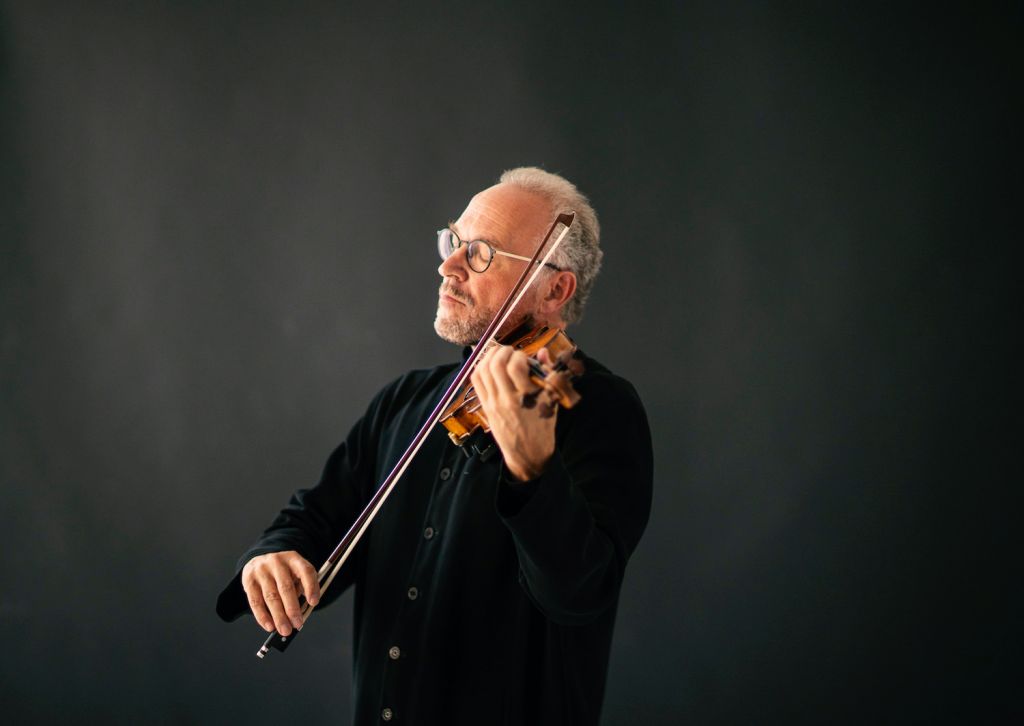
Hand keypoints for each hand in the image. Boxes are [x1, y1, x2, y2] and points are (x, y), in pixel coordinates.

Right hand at [241, 551, 319, 635]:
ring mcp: (261, 571)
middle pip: (286, 587)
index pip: (305, 571)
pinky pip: (256, 601)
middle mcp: (277, 562)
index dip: (311, 587)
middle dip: (292, 609)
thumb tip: (301, 613)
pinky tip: (270, 626)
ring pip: (271, 596)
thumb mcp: (295, 573)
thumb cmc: (284, 573)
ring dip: (279, 616)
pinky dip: (263, 616)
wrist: (260, 562)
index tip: (314, 603)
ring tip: (285, 630)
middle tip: (297, 624)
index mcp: (294, 558)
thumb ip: (301, 588)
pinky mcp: (249, 581)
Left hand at [470, 345, 556, 480]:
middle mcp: (507, 400)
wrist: (528, 453)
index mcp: (527, 398)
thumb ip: (547, 374)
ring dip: (490, 356)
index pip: (515, 367)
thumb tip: (543, 351)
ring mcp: (494, 403)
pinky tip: (489, 365)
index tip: (524, 358)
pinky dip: (481, 367)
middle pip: (496, 365)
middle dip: (503, 351)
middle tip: (510, 352)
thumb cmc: (543, 425)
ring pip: (483, 371)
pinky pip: (477, 381)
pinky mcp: (486, 407)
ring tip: (499, 354)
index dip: (519, 355)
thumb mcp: (552, 400)